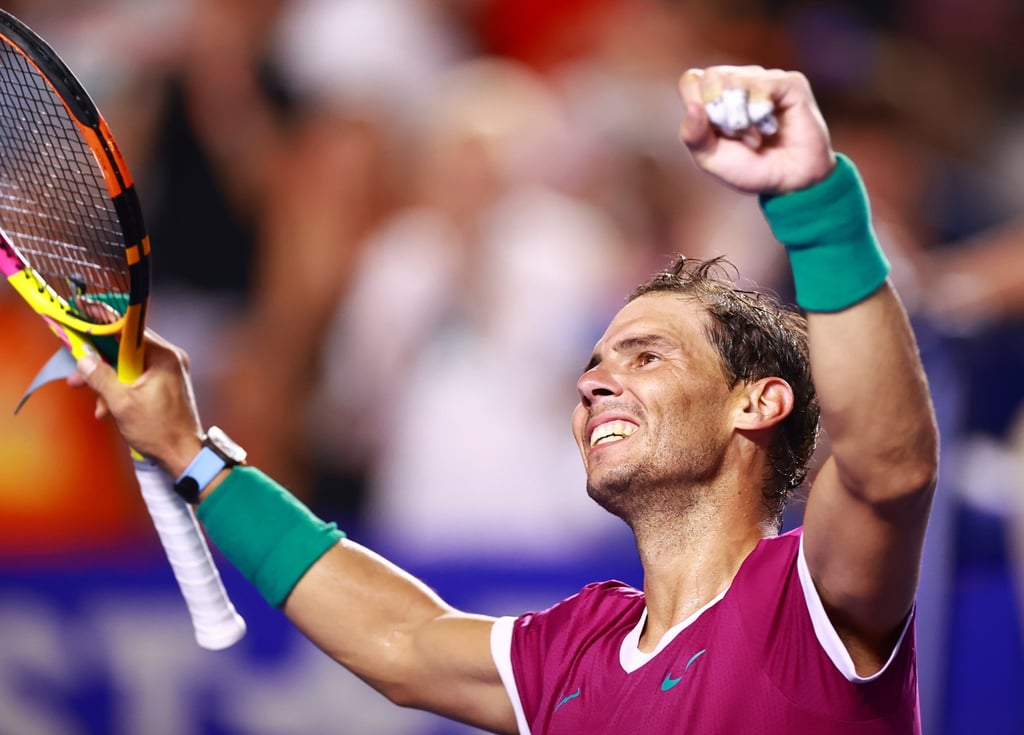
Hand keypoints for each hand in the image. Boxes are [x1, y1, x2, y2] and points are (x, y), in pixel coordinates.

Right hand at [68, 332, 203, 476]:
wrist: (183, 455)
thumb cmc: (161, 431)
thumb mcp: (122, 404)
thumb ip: (101, 378)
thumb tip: (84, 360)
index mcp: (165, 356)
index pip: (129, 332)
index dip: (103, 334)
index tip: (84, 337)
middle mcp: (170, 359)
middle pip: (126, 351)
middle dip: (101, 367)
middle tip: (79, 377)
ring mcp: (169, 372)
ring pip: (129, 368)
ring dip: (110, 384)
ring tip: (99, 404)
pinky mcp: (165, 385)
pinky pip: (137, 379)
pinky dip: (122, 391)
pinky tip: (110, 409)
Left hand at [678, 65, 835, 193]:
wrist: (788, 183)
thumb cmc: (748, 169)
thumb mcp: (710, 159)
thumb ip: (693, 135)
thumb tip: (693, 107)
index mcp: (715, 96)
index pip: (691, 80)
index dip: (696, 104)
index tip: (713, 130)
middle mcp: (739, 81)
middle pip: (711, 76)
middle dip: (718, 113)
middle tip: (736, 136)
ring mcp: (764, 79)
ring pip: (734, 80)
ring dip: (741, 119)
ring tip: (755, 138)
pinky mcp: (789, 83)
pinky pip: (761, 86)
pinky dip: (759, 113)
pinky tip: (769, 129)